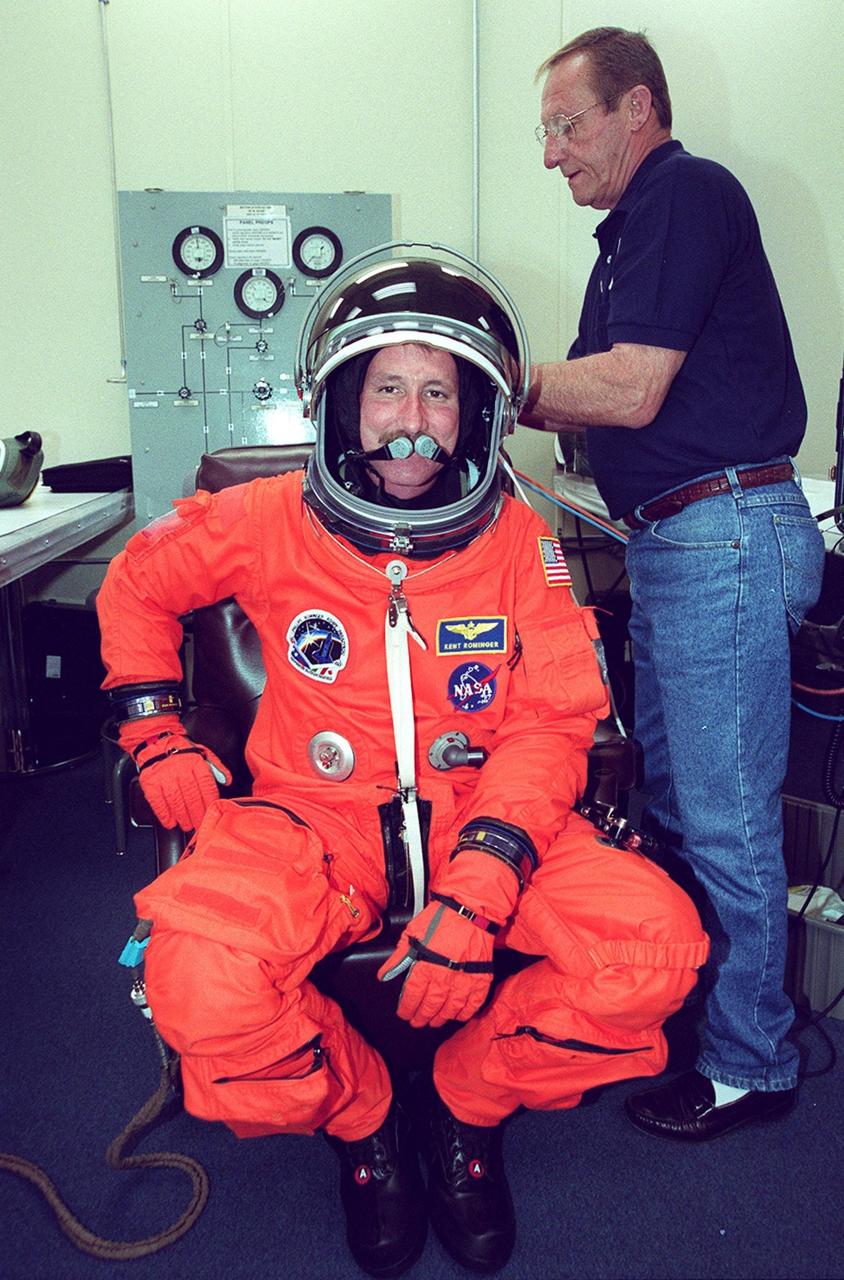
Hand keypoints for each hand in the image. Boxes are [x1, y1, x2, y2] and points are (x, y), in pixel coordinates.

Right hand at [119, 716, 231, 830]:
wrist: (155, 742)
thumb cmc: (181, 750)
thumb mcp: (203, 753)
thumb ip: (217, 767)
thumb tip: (228, 781)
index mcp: (196, 762)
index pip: (206, 786)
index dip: (209, 802)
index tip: (211, 814)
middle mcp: (181, 769)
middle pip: (191, 796)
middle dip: (197, 814)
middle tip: (199, 825)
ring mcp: (164, 775)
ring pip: (176, 801)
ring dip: (182, 817)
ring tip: (186, 825)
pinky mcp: (150, 782)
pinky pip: (158, 801)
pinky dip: (164, 814)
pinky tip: (170, 822)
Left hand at [378, 899, 494, 1027]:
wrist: (470, 910)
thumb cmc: (441, 918)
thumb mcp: (412, 933)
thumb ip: (398, 957)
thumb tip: (384, 974)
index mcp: (425, 966)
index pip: (412, 997)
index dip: (406, 1009)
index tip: (404, 1013)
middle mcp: (443, 978)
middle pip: (430, 1007)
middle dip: (421, 1017)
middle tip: (417, 1022)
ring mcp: (463, 981)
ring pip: (450, 1010)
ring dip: (440, 1018)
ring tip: (434, 1021)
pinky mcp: (480, 980)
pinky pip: (471, 1004)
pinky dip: (463, 1013)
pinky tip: (456, 1014)